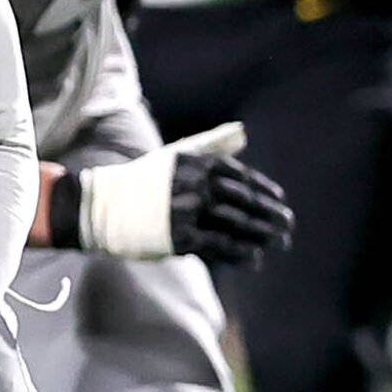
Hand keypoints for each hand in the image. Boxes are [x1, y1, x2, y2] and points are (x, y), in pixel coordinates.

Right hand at [72, 123, 292, 263]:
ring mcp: (190, 211)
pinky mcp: (182, 237)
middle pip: (244, 201)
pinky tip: (255, 257)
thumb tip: (242, 134)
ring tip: (279, 243)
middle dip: (270, 215)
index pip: (242, 176)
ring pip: (237, 224)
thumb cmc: (140, 181)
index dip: (265, 190)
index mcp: (197, 162)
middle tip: (289, 225)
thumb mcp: (174, 154)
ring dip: (262, 235)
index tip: (280, 200)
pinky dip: (240, 252)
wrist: (102, 207)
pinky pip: (219, 246)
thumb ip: (209, 144)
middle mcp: (196, 184)